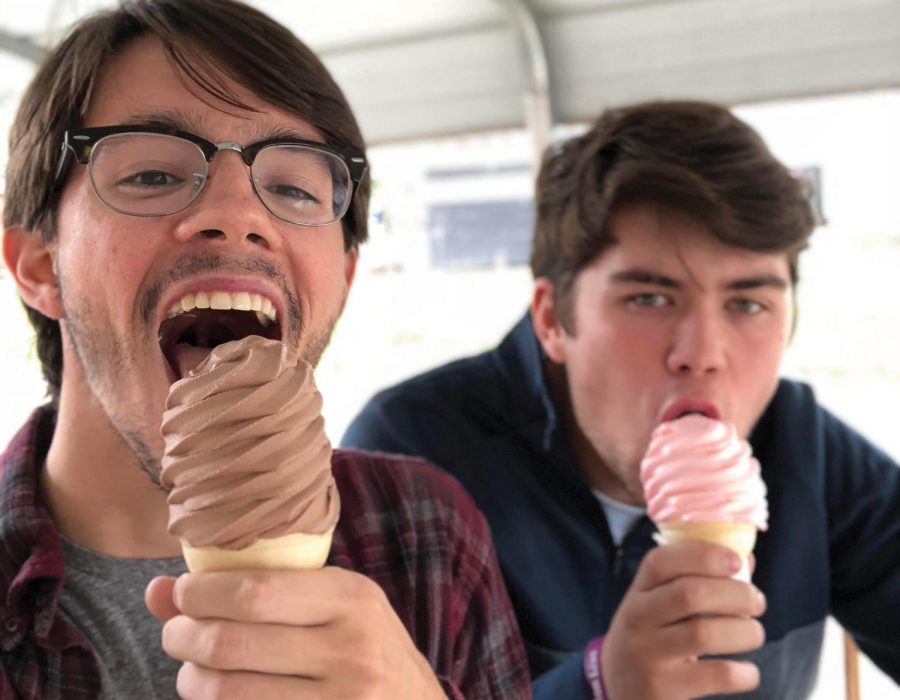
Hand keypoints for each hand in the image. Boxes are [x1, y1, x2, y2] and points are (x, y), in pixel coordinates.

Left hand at [145, 568, 446, 698]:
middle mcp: (349, 651)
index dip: (201, 593)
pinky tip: (217, 695)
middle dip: (182, 636)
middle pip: (231, 643)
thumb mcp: (334, 605)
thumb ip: (259, 589)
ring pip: (227, 692)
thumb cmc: (367, 648)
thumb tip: (159, 589)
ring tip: (192, 669)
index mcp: (352, 599)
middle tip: (175, 633)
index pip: (255, 591)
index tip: (182, 593)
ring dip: (191, 679)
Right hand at [601, 541, 766, 699]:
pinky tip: (746, 671)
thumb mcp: (657, 604)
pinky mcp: (663, 688)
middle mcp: (637, 618)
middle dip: (736, 594)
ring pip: (704, 634)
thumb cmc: (651, 635)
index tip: (736, 562)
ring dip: (745, 631)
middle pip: (690, 594)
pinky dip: (744, 673)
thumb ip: (695, 579)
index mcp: (638, 591)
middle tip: (757, 601)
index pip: (660, 561)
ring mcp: (648, 654)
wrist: (618, 685)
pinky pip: (716, 676)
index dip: (703, 556)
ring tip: (754, 634)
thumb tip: (745, 559)